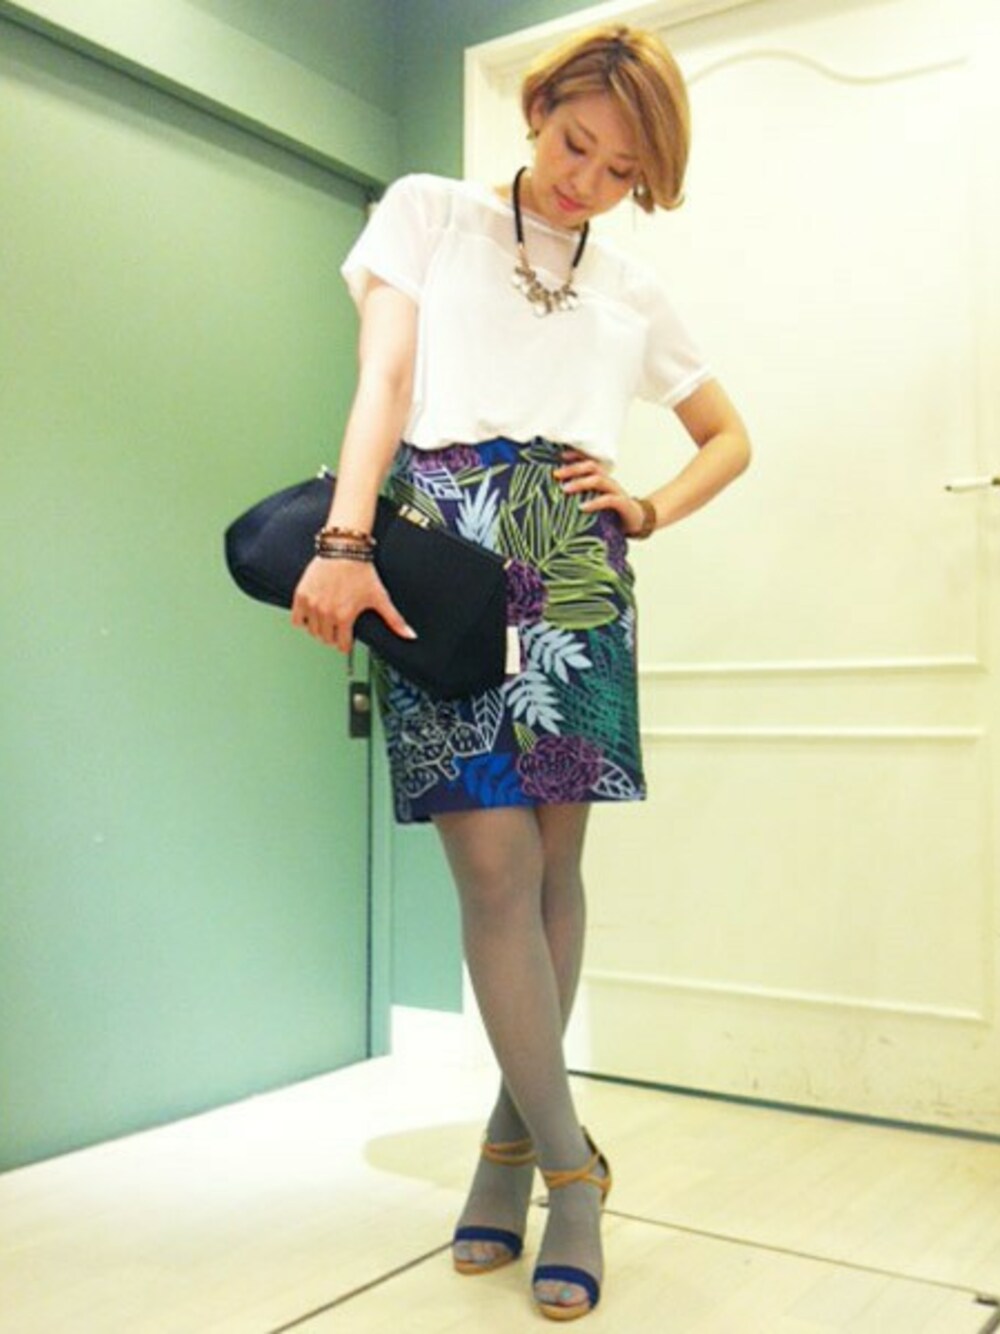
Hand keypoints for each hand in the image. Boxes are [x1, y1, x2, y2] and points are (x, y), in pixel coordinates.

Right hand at [290, 558, 415, 653]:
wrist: (344, 549)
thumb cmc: (361, 572)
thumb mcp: (380, 597)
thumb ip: (394, 620)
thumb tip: (410, 635)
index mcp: (344, 617)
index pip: (342, 645)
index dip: (347, 642)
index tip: (348, 637)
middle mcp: (326, 613)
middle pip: (326, 639)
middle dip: (334, 636)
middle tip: (339, 627)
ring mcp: (312, 605)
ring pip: (312, 631)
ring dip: (319, 630)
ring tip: (327, 621)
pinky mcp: (301, 595)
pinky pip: (296, 619)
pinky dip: (303, 620)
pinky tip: (313, 615)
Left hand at [553, 449, 647, 536]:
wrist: (637, 521)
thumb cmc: (612, 511)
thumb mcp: (595, 500)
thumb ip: (581, 495)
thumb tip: (558, 494)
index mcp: (602, 478)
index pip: (588, 461)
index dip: (575, 456)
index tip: (558, 456)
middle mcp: (609, 481)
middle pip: (591, 466)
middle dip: (573, 468)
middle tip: (556, 474)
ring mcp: (616, 491)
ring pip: (598, 480)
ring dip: (580, 483)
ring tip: (565, 489)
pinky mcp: (623, 504)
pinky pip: (608, 500)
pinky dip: (594, 503)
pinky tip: (582, 507)